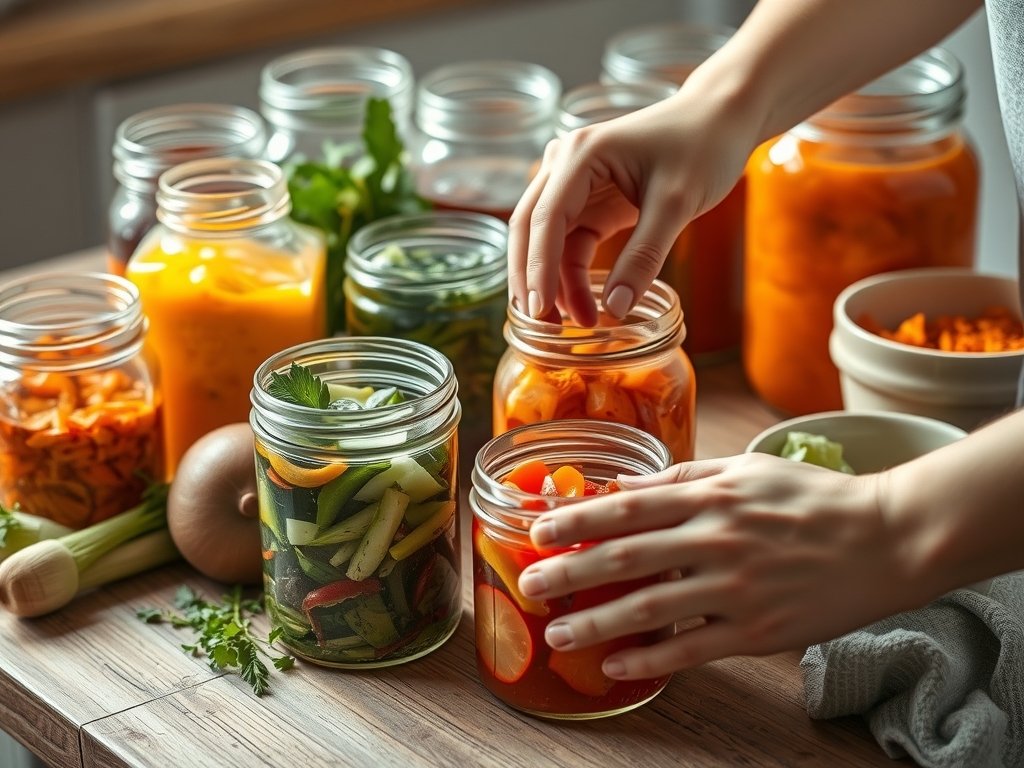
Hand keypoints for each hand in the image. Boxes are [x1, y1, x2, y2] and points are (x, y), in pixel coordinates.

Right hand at [507, 83, 758, 326]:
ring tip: (572, 324)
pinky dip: (571, 275)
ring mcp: (574, 183)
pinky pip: (569, 244)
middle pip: (529, 229)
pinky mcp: (590, 201)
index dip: (539, 268)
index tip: (541, 311)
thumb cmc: (703, 146)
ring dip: (552, 282)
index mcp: (580, 154)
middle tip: (543, 327)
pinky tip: (582, 305)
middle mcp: (565, 164)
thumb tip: (616, 308)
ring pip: (545, 241)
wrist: (721, 120)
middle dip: (532, 279)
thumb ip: (644, 256)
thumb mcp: (677, 204)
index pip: (545, 218)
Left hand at [516, 453, 926, 678]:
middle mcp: (714, 539)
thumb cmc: (811, 498)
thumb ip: (683, 476)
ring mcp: (734, 588)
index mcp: (710, 495)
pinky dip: (649, 657)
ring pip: (650, 608)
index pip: (626, 507)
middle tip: (528, 583)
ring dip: (597, 621)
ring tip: (557, 632)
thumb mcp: (746, 470)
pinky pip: (691, 647)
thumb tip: (624, 485)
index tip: (536, 529)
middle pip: (625, 557)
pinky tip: (615, 664)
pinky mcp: (755, 631)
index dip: (576, 519)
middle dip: (569, 571)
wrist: (884, 539)